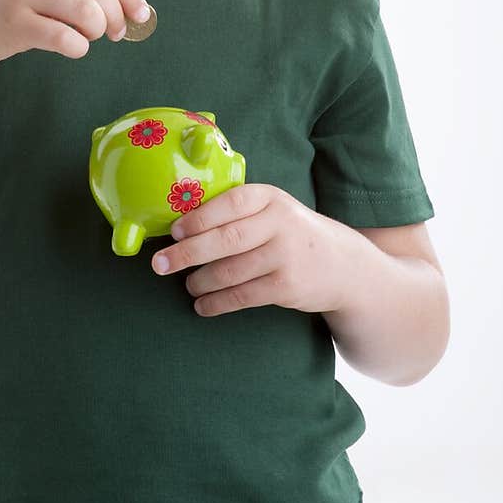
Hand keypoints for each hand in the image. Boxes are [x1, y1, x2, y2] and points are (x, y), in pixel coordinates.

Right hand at [0, 0, 151, 67]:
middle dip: (117, 14)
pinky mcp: (12, 23)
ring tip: (89, 38)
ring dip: (98, 30)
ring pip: (86, 11)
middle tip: (117, 33)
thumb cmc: (7, 3)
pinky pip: (65, 38)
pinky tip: (73, 49)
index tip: (142, 14)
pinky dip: (79, 48)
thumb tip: (132, 6)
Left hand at [151, 183, 347, 316]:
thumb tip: (180, 225)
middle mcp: (280, 223)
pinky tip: (203, 305)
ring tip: (188, 285)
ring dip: (200, 282)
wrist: (342, 265)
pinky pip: (243, 296)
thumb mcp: (272, 209)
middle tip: (160, 264)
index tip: (173, 231)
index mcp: (270, 197)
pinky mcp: (287, 286)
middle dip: (188, 253)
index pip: (230, 202)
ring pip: (231, 271)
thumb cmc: (291, 233)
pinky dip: (217, 303)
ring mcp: (285, 256)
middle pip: (226, 239)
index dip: (198, 217)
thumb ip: (237, 211)